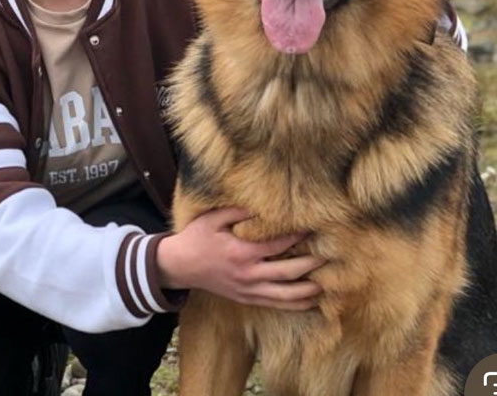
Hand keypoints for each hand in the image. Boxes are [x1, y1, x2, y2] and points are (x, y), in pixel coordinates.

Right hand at [156, 206, 323, 309]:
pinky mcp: (246, 299)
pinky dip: (294, 304)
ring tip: (326, 285)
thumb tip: (261, 206)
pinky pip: (275, 305)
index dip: (297, 236)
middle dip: (310, 265)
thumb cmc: (197, 238)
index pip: (277, 244)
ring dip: (307, 291)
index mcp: (242, 252)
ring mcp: (248, 290)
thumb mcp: (213, 218)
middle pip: (288, 272)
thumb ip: (237, 212)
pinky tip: (309, 301)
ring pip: (284, 295)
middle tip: (329, 256)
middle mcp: (248, 274)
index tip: (313, 227)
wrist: (180, 267)